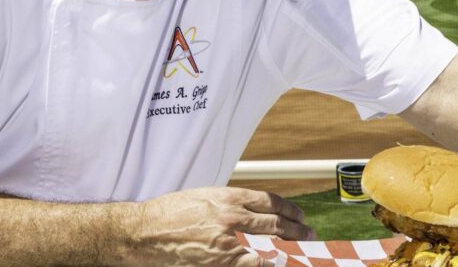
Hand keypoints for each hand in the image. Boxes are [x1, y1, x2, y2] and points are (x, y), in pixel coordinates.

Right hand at [123, 186, 316, 266]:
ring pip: (270, 245)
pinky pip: (253, 264)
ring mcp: (228, 241)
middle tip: (309, 233)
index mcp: (229, 197)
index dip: (290, 208)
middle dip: (298, 229)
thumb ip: (231, 202)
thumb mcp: (205, 197)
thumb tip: (254, 211)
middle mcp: (233, 217)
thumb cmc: (172, 212)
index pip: (271, 201)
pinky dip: (268, 263)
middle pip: (276, 223)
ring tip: (301, 250)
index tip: (298, 213)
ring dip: (290, 248)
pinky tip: (276, 263)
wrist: (148, 232)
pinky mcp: (221, 261)